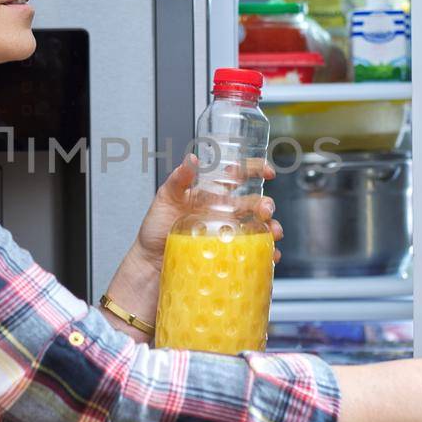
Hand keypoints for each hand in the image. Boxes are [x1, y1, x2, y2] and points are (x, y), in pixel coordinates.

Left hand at [133, 154, 285, 265]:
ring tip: (271, 233)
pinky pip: (253, 253)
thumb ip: (178, 179)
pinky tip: (270, 255)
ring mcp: (227, 233)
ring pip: (259, 228)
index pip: (238, 176)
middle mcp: (224, 212)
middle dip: (266, 204)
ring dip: (271, 229)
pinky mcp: (228, 254)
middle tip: (265, 210)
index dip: (255, 169)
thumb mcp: (165, 198)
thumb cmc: (156, 229)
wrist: (149, 262)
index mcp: (211, 194)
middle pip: (254, 204)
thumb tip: (191, 159)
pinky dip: (266, 254)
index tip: (267, 171)